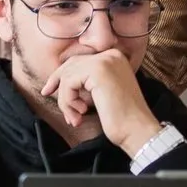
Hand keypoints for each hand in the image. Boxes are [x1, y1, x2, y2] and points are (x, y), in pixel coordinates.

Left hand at [40, 49, 163, 154]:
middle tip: (48, 96)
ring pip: (67, 76)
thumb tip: (58, 82)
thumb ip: (86, 82)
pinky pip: (68, 83)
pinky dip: (68, 101)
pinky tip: (81, 114)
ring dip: (66, 100)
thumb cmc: (122, 119)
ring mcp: (105, 61)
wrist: (138, 131)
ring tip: (76, 117)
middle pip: (71, 65)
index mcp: (115, 58)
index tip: (49, 90)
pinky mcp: (98, 71)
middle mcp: (111, 55)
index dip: (61, 75)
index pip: (79, 61)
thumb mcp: (102, 93)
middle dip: (58, 83)